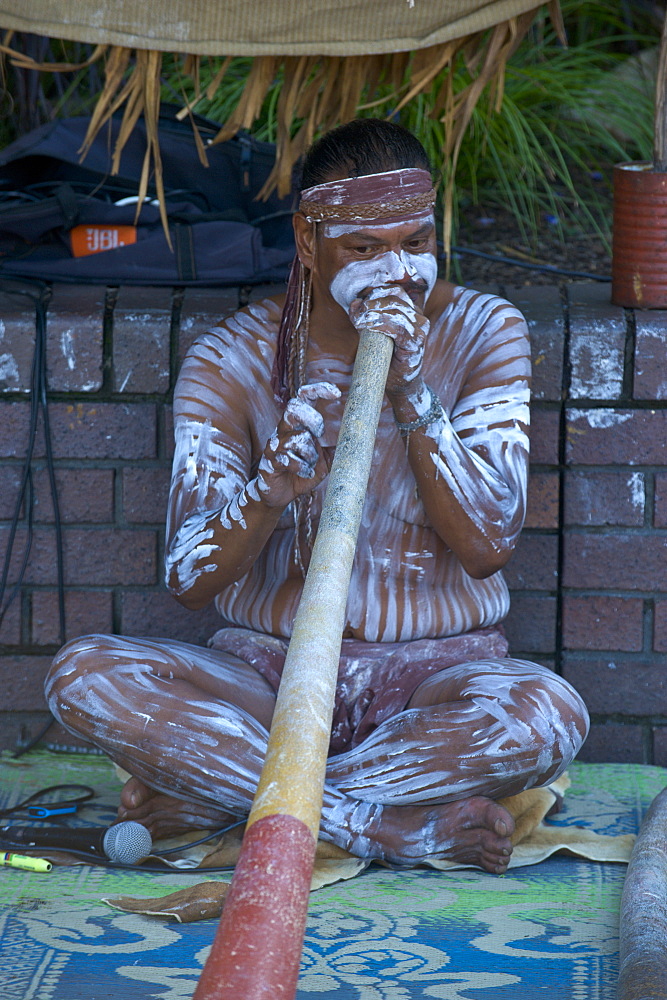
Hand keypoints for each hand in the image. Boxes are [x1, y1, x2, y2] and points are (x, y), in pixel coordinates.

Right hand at [256, 381, 339, 508]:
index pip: (304, 398)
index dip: (319, 390)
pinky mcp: (270, 460)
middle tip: (320, 433)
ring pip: (297, 438)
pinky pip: (289, 459)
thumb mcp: (325, 461)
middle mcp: (284, 430)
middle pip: (294, 407)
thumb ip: (336, 450)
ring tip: (311, 464)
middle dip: (312, 418)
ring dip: (311, 454)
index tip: (337, 393)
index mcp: (298, 425)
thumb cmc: (301, 473)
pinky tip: (305, 473)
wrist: (281, 494)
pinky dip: (302, 468)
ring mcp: (275, 444)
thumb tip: (357, 440)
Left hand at [348, 285, 429, 395]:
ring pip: (396, 310)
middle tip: (357, 314)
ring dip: (374, 313)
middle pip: (395, 297)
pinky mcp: (416, 344)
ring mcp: (420, 330)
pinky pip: (399, 328)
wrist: (398, 383)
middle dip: (372, 303)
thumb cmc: (386, 358)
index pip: (395, 290)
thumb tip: (355, 302)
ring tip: (359, 321)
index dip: (375, 293)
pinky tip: (368, 327)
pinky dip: (381, 324)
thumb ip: (365, 317)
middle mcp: (419, 318)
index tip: (359, 304)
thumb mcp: (372, 333)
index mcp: (411, 311)